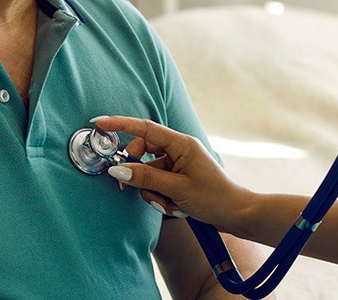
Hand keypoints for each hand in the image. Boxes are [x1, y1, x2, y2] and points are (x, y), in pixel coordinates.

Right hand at [94, 115, 252, 231]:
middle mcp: (179, 150)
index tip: (100, 123)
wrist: (238, 215)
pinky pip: (158, 185)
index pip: (145, 129)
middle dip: (138, 174)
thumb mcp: (176, 189)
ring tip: (169, 206)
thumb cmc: (214, 198)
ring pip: (149, 174)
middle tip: (134, 190)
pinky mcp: (179, 179)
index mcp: (181, 144)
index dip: (121, 124)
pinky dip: (161, 198)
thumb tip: (117, 169)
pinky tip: (175, 209)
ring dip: (153, 193)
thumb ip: (146, 178)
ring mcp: (179, 165)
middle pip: (143, 154)